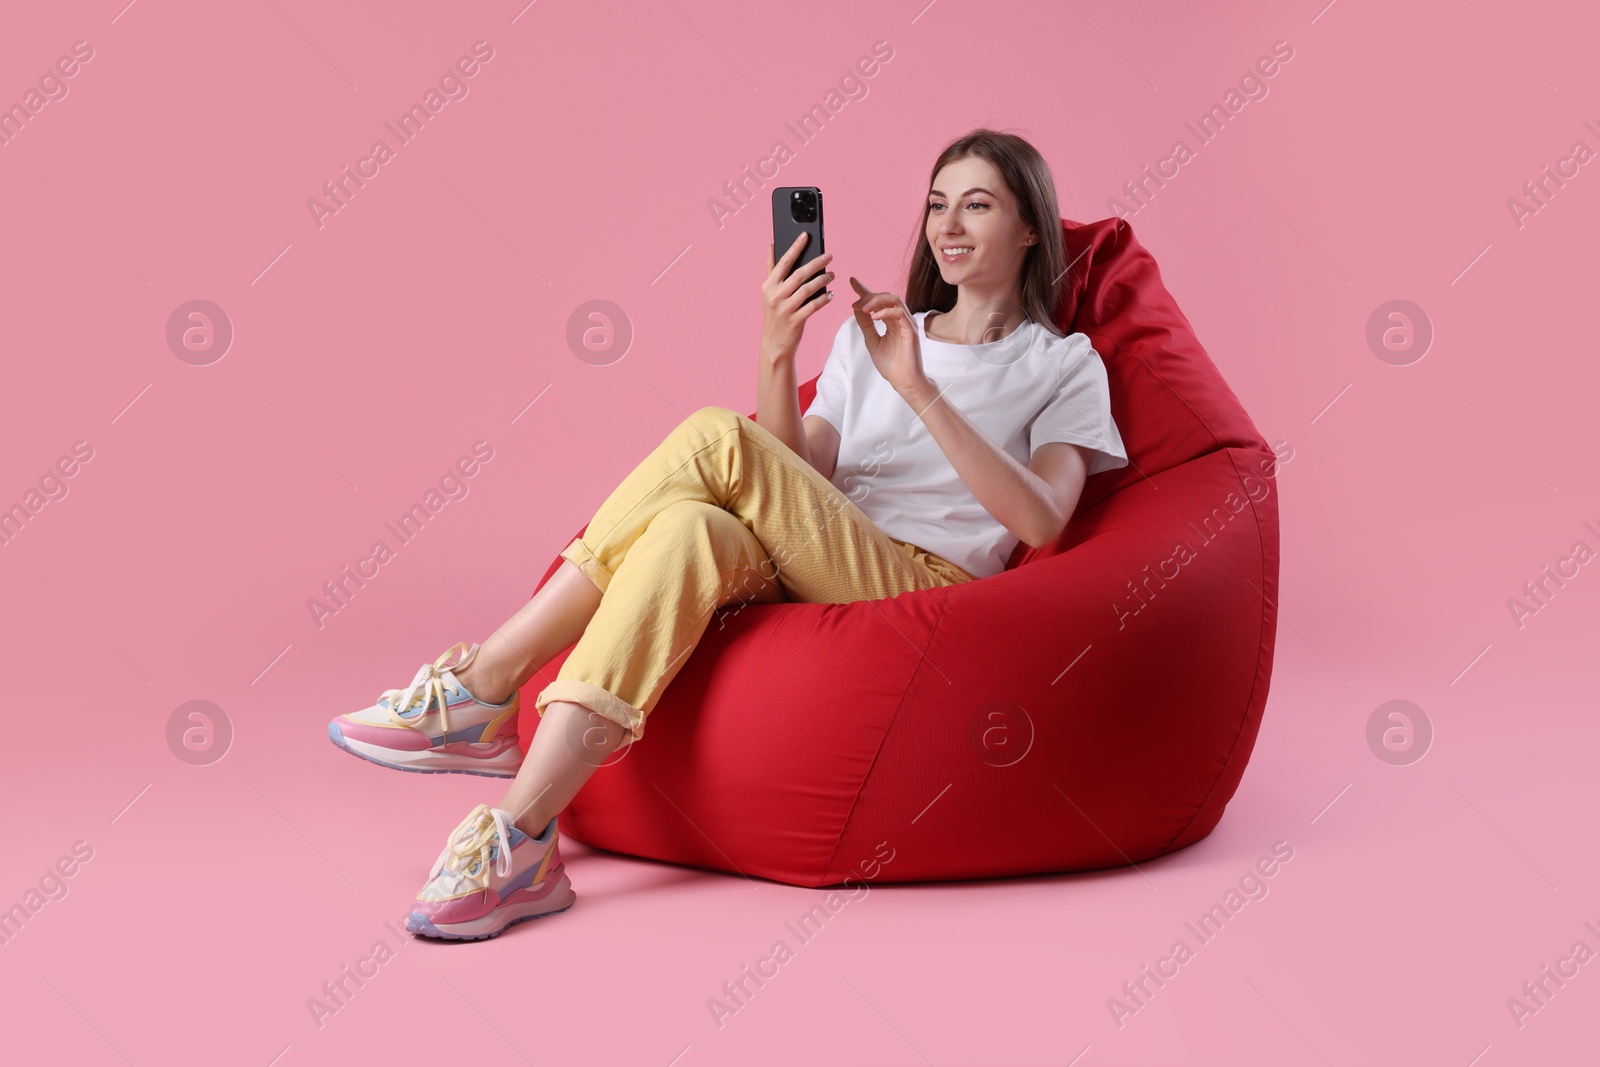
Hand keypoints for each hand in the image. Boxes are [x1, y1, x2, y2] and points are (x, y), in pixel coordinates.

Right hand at [760, 231, 833, 362]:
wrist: (774, 342)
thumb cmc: (775, 314)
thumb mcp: (769, 291)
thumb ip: (771, 269)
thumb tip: (772, 245)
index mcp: (769, 285)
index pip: (784, 262)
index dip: (795, 247)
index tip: (806, 235)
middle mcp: (775, 296)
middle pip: (799, 274)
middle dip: (816, 263)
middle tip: (829, 256)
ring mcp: (785, 309)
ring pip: (808, 289)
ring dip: (822, 280)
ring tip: (832, 274)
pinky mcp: (795, 321)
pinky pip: (814, 306)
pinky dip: (824, 299)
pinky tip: (831, 294)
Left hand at [848, 276, 930, 398]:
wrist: (904, 382)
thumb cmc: (891, 364)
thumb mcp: (872, 341)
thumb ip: (865, 325)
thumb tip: (856, 308)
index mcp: (891, 321)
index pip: (878, 301)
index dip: (865, 290)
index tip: (852, 281)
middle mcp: (900, 319)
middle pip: (886, 297)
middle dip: (868, 297)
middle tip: (855, 303)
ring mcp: (907, 324)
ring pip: (894, 300)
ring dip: (877, 301)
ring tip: (863, 308)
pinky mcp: (911, 331)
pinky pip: (900, 314)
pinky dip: (886, 312)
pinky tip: (874, 317)